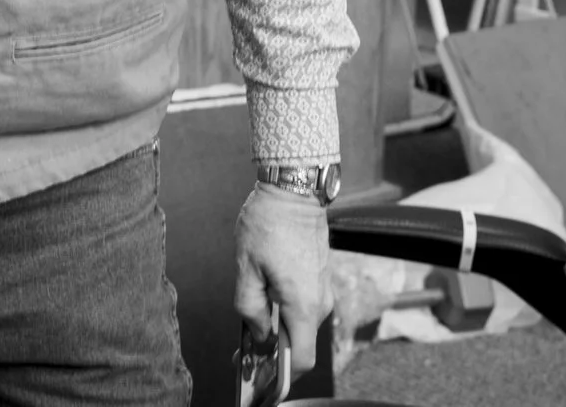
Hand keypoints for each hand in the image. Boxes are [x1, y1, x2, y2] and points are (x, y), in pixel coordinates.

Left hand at [233, 182, 332, 376]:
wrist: (295, 190)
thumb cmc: (270, 222)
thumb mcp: (246, 268)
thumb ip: (249, 308)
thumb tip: (259, 334)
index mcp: (302, 304)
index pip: (300, 360)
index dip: (279, 375)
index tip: (257, 374)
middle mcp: (319, 301)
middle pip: (299, 344)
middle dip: (272, 353)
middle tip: (243, 351)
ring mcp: (323, 289)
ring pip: (300, 325)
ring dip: (277, 331)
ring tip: (251, 320)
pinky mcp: (320, 278)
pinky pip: (304, 307)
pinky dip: (286, 313)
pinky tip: (265, 300)